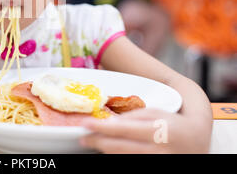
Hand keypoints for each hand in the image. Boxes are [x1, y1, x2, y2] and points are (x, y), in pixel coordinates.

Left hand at [80, 108, 211, 153]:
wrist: (197, 140)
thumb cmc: (172, 123)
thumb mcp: (155, 113)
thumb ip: (133, 116)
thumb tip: (110, 123)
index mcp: (158, 130)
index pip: (123, 130)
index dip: (101, 128)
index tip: (85, 124)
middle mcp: (158, 149)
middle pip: (120, 148)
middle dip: (98, 142)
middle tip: (82, 138)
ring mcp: (157, 161)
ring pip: (123, 158)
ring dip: (105, 151)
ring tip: (93, 144)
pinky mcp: (155, 166)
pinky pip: (131, 163)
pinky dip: (117, 157)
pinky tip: (107, 152)